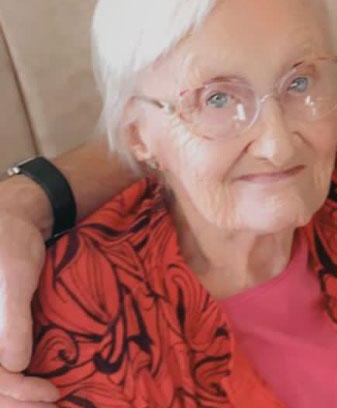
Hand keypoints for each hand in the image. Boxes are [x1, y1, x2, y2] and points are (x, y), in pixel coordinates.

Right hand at [0, 196, 56, 404]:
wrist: (14, 221)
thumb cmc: (10, 244)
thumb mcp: (14, 281)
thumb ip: (11, 322)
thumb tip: (16, 367)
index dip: (16, 393)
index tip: (51, 392)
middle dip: (15, 402)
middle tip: (52, 402)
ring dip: (13, 398)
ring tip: (45, 401)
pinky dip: (13, 383)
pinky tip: (34, 387)